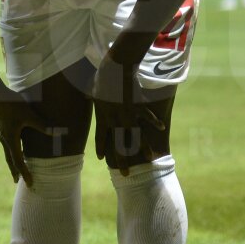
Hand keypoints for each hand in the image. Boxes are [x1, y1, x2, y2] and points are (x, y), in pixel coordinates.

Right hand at [0, 88, 54, 186]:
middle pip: (10, 160)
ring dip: (11, 161)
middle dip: (15, 171)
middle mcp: (4, 139)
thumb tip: (57, 133)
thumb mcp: (28, 115)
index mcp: (11, 140)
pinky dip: (9, 150)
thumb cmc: (12, 104)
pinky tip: (11, 146)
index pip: (18, 162)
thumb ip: (42, 125)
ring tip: (15, 167)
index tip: (29, 183)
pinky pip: (5, 143)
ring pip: (7, 151)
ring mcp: (0, 133)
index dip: (25, 173)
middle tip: (17, 182)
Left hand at [91, 56, 164, 175]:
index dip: (101, 148)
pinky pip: (147, 117)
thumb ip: (90, 94)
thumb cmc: (101, 76)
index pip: (101, 137)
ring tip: (149, 159)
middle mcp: (115, 120)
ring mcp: (128, 115)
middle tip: (126, 174)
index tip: (102, 158)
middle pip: (119, 145)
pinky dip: (154, 123)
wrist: (116, 69)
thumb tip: (84, 94)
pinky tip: (160, 129)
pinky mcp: (138, 107)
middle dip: (123, 160)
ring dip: (143, 148)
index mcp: (102, 117)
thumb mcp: (92, 88)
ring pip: (136, 137)